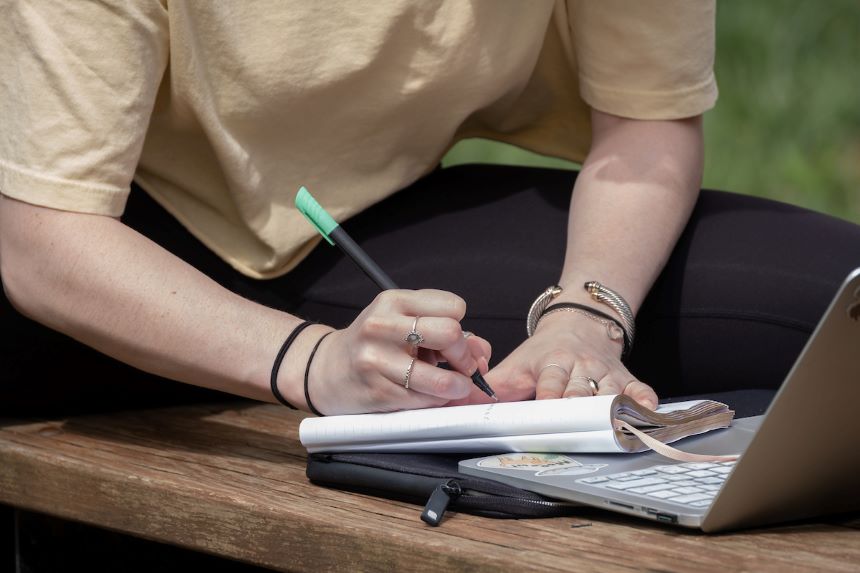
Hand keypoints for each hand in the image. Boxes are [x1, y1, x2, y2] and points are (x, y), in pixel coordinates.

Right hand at [307, 289, 490, 414]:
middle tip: (460, 366)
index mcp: (393, 301)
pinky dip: (435, 401)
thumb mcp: (403, 323)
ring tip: (454, 386)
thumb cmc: (373, 344)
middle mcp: (382, 326)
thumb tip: (482, 352)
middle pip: (450, 334)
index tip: (454, 341)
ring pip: (441, 378)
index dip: (462, 327)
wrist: (326, 370)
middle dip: (464, 355)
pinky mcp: (376, 392)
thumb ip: (445, 330)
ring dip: (457, 386)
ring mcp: (376, 360)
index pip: (453, 307)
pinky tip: (427, 395)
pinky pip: (424, 401)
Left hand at [455, 311, 656, 408]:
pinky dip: (644, 400)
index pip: (551, 380)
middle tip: (582, 424)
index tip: (549, 408)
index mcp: (552, 361)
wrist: (578, 322)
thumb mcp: (515, 364)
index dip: (551, 394)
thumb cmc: (542, 353)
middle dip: (580, 405)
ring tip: (618, 425)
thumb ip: (491, 387)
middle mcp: (581, 366)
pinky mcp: (625, 377)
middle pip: (582, 389)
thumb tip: (460, 400)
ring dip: (614, 408)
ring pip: (611, 391)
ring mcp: (605, 372)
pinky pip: (639, 388)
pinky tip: (648, 412)